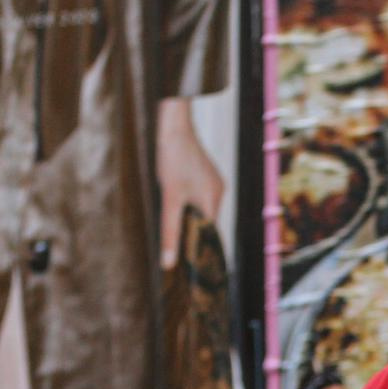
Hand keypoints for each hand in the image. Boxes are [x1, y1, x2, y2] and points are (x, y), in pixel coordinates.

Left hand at [156, 95, 225, 269]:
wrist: (175, 125)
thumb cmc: (173, 159)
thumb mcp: (169, 199)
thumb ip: (170, 232)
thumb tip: (169, 263)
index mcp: (213, 201)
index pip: (207, 233)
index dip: (196, 244)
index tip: (185, 257)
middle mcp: (218, 192)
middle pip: (205, 220)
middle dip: (190, 227)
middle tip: (172, 231)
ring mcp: (214, 181)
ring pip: (201, 206)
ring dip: (187, 212)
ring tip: (171, 206)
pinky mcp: (207, 172)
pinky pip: (199, 193)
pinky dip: (188, 199)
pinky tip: (176, 191)